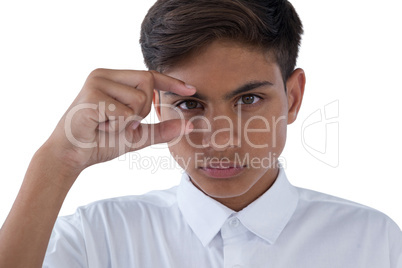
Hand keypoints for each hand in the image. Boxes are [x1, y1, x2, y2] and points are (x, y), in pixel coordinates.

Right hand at [47, 69, 194, 173]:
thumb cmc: (101, 142)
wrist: (71, 156)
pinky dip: (119, 126)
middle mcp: (104, 74)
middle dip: (144, 109)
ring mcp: (96, 82)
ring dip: (130, 120)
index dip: (171, 82)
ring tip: (108, 124)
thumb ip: (161, 129)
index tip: (191, 89)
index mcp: (114, 79)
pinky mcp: (92, 95)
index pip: (149, 75)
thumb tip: (189, 125)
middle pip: (148, 82)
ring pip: (139, 99)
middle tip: (122, 122)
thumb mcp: (137, 135)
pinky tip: (101, 127)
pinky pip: (126, 111)